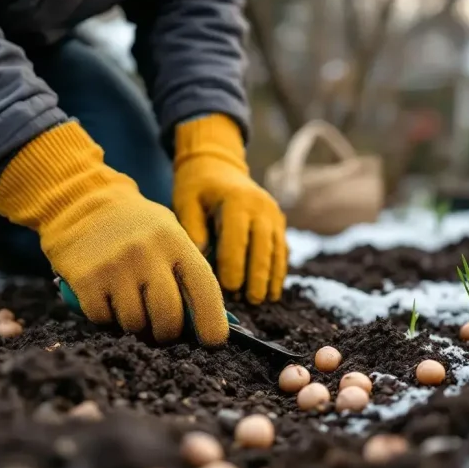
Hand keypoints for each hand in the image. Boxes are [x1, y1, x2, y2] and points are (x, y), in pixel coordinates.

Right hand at [0, 122, 228, 344]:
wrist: (82, 203)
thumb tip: (210, 325)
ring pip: (135, 324)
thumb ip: (188, 276)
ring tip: (131, 306)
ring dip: (135, 326)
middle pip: (168, 317)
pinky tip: (107, 298)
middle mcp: (147, 253)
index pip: (204, 289)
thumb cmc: (137, 230)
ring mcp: (115, 266)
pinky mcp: (86, 279)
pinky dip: (106, 319)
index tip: (214, 342)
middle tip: (162, 331)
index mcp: (176, 242)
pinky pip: (104, 320)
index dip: (212, 322)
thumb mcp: (170, 238)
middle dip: (167, 333)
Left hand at [174, 115, 287, 303]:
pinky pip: (282, 249)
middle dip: (257, 277)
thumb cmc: (197, 187)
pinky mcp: (279, 222)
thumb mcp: (186, 202)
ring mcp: (274, 214)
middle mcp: (261, 207)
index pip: (237, 238)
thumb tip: (201, 260)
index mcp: (236, 201)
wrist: (218, 165)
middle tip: (250, 302)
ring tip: (264, 300)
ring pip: (277, 251)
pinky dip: (278, 270)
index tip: (229, 290)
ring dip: (271, 277)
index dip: (234, 266)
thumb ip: (192, 230)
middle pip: (262, 247)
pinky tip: (272, 290)